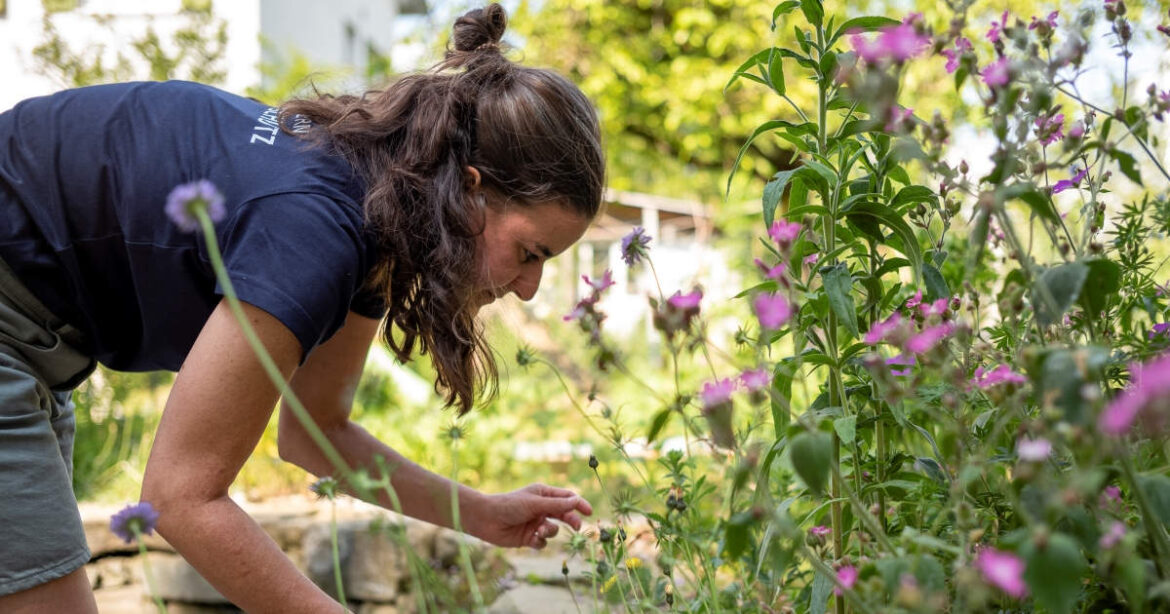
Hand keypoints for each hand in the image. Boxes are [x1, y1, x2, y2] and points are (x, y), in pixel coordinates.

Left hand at [467, 483, 592, 548]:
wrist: (486, 519)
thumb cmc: (509, 505)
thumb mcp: (535, 503)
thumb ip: (557, 504)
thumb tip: (576, 501)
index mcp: (543, 494)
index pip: (567, 498)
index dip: (579, 504)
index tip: (589, 511)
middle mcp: (541, 508)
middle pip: (564, 515)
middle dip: (571, 521)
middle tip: (577, 527)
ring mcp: (535, 523)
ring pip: (554, 531)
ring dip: (550, 532)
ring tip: (539, 531)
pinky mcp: (529, 537)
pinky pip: (542, 542)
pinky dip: (539, 541)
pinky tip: (531, 538)